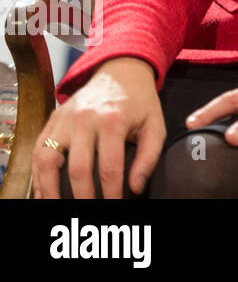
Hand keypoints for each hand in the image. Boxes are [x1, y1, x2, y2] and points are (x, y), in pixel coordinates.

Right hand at [33, 56, 165, 198]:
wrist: (121, 70)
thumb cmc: (140, 101)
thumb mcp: (154, 125)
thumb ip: (149, 157)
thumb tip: (136, 186)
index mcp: (113, 121)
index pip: (109, 167)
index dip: (111, 193)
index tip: (115, 205)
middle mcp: (85, 119)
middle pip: (78, 168)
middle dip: (83, 196)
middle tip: (89, 211)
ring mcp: (65, 119)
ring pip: (49, 160)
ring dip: (51, 189)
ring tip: (58, 206)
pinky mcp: (53, 119)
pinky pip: (39, 150)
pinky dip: (38, 174)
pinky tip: (44, 191)